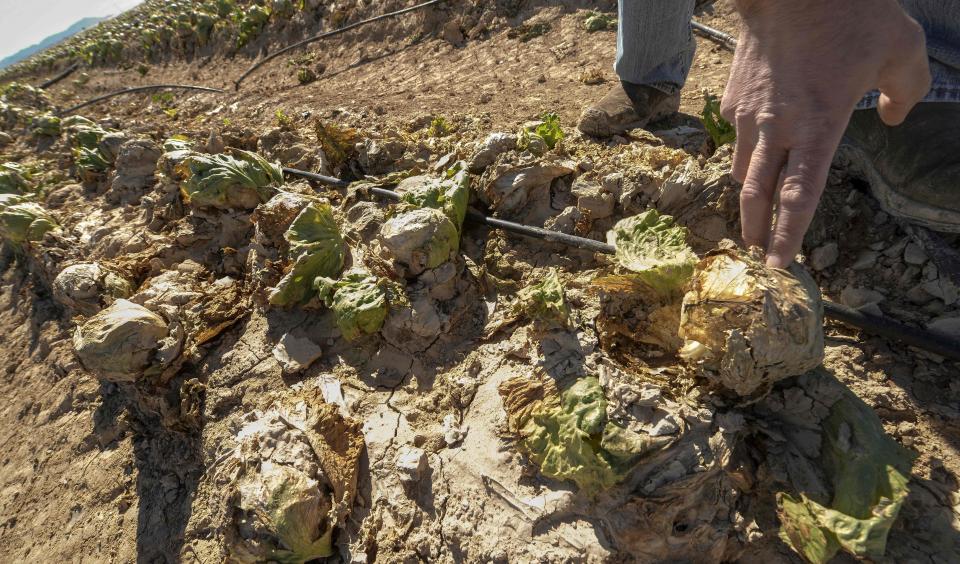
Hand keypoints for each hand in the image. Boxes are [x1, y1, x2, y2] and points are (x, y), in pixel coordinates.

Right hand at [722, 0, 930, 267]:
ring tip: (752, 210)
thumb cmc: (849, 15)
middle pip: (757, 194)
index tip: (780, 264)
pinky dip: (747, 150)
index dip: (788, 235)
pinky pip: (739, 135)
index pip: (798, 197)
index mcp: (818, 127)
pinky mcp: (733, 99)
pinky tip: (757, 146)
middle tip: (757, 253)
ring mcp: (749, 115)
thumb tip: (891, 115)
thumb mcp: (901, 49)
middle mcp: (777, 129)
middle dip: (756, 230)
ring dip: (747, 196)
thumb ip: (904, 91)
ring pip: (742, 168)